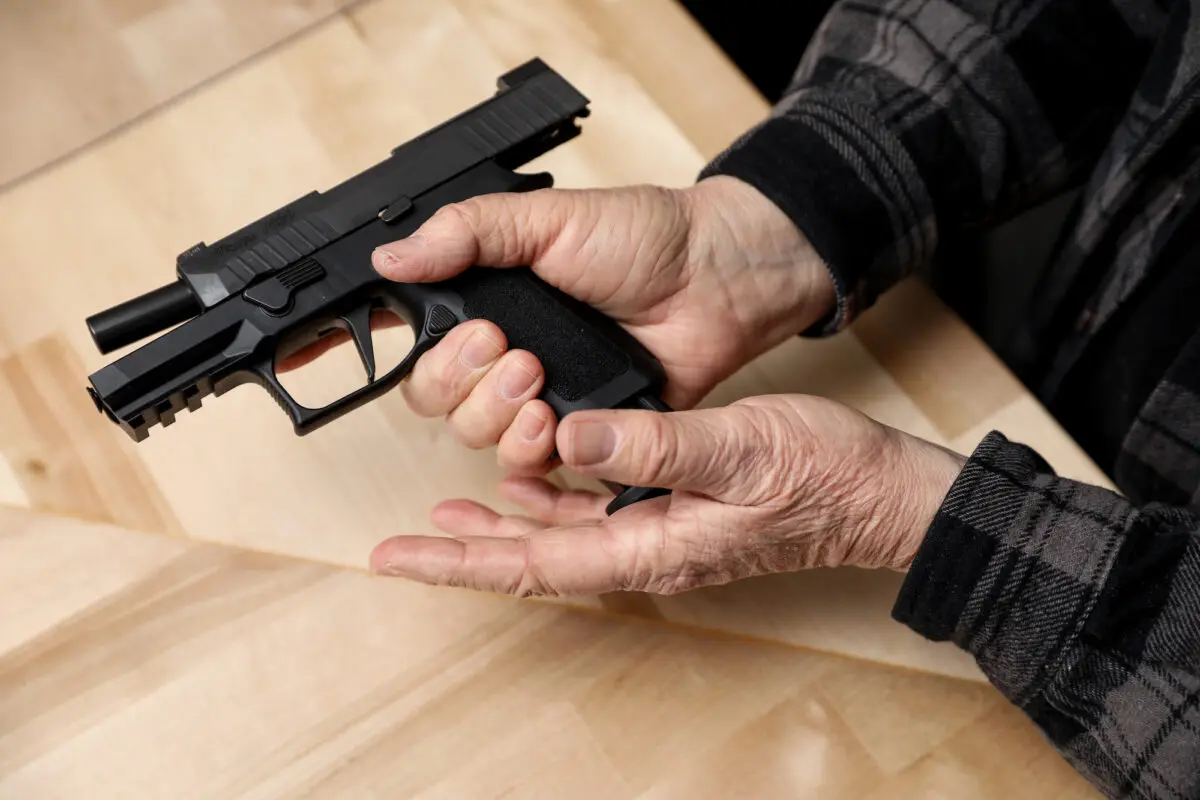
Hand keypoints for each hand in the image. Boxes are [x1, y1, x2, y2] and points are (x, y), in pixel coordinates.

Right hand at [365, 176, 833, 474]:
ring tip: (534, 373)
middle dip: (453, 377)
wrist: (713, 279)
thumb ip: (468, 234)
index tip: (338, 348)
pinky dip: (529, 447)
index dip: (362, 342)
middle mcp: (499, 350)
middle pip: (429, 394)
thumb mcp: (547, 220)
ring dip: (490, 411)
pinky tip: (551, 418)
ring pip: (470, 433)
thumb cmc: (640, 238)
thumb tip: (391, 256)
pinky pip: (526, 462)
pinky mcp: (575, 430)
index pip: (403, 329)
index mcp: (481, 297)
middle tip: (499, 344)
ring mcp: (535, 393)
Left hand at [369, 395, 964, 596]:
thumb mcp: (735, 449)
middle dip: (462, 554)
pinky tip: (533, 475)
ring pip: (554, 537)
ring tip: (445, 518)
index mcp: (649, 545)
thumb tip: (571, 440)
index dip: (458, 561)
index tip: (397, 557)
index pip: (531, 563)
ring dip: (498, 527)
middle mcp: (643, 547)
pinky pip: (591, 512)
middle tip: (398, 548)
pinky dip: (548, 498)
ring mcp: (656, 531)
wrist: (873, 491)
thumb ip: (653, 447)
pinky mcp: (670, 508)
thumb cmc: (819, 477)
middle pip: (529, 559)